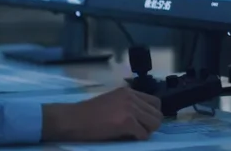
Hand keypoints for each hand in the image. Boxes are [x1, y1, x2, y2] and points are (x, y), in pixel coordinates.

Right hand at [42, 87, 162, 141]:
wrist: (73, 119)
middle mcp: (131, 97)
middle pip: (157, 114)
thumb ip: (128, 105)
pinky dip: (138, 138)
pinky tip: (126, 137)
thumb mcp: (112, 102)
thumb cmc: (88, 114)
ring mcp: (130, 108)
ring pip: (154, 124)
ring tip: (132, 134)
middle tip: (137, 131)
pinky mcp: (127, 122)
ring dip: (146, 132)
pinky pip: (143, 134)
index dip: (151, 115)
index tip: (143, 122)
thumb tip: (144, 119)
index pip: (155, 102)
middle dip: (150, 125)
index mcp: (128, 91)